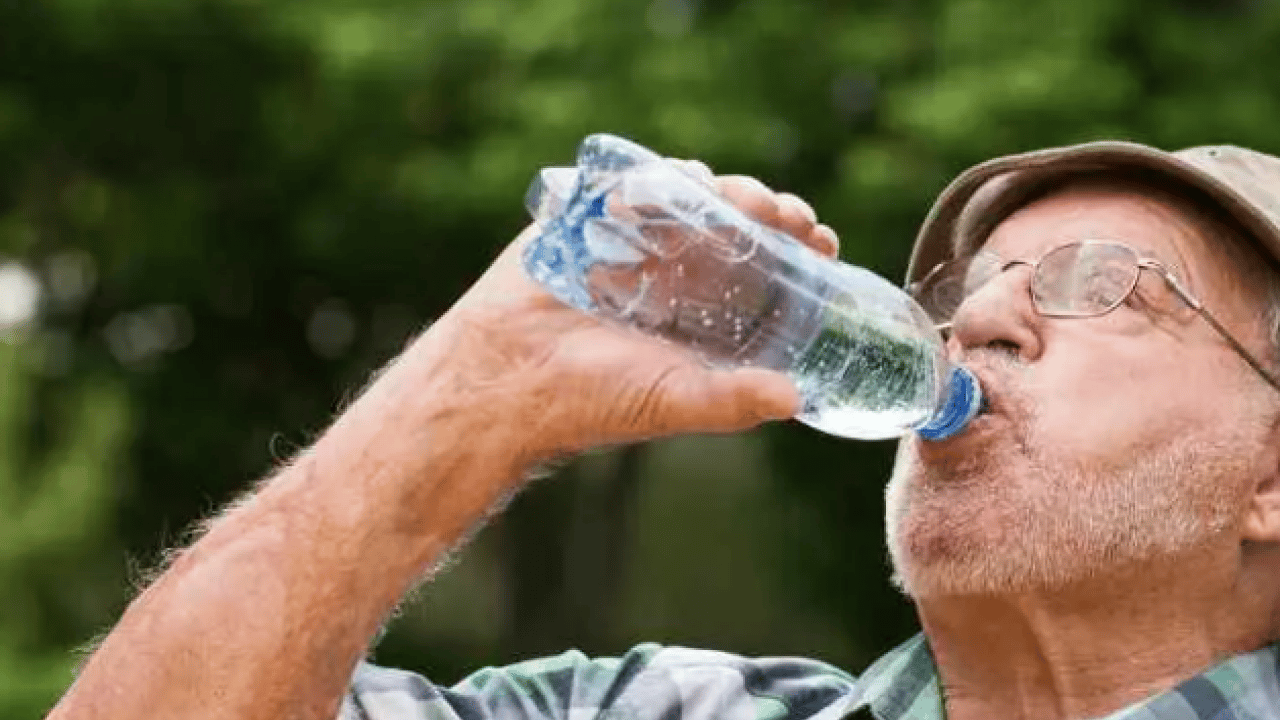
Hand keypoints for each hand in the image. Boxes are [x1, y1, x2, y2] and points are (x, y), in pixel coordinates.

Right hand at [415, 161, 840, 464]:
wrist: (508, 378)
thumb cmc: (591, 400)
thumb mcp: (674, 399)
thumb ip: (733, 400)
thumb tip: (797, 399)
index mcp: (698, 314)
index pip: (761, 271)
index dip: (794, 251)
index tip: (821, 240)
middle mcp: (670, 275)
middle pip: (733, 225)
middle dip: (767, 212)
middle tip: (790, 215)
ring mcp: (630, 245)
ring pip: (689, 198)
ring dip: (723, 190)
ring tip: (743, 199)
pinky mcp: (586, 220)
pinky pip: (630, 184)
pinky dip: (656, 178)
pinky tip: (681, 182)